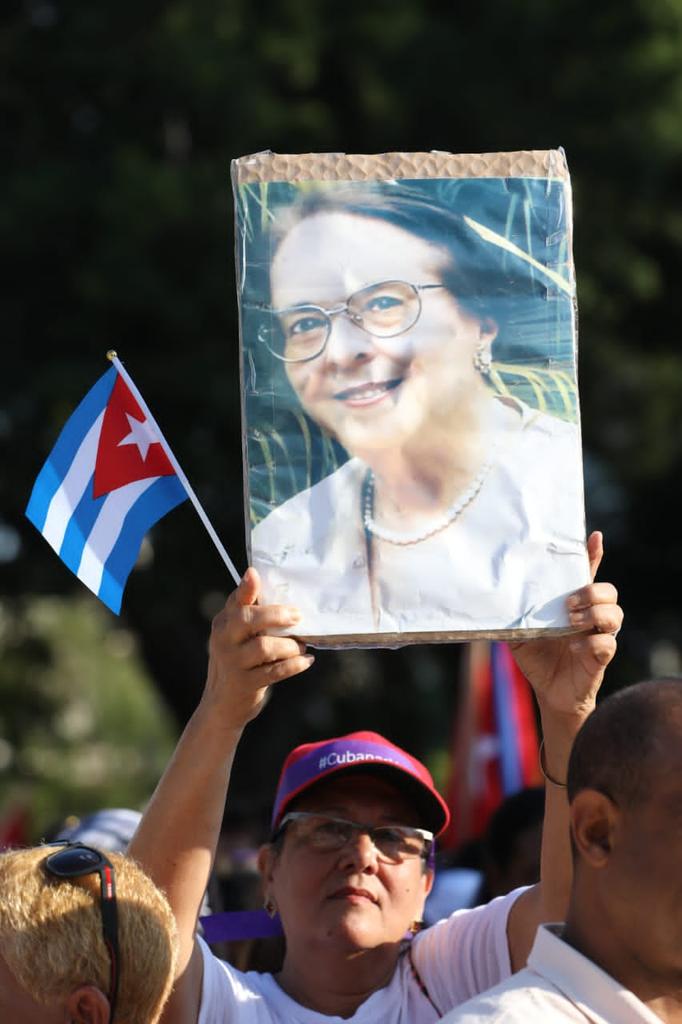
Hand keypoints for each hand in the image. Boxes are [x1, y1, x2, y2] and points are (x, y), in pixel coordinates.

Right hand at [202, 567, 313, 730]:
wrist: (221, 705)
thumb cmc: (237, 661)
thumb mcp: (235, 637)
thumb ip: (249, 613)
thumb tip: (268, 586)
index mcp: (223, 623)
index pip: (235, 601)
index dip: (246, 588)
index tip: (254, 574)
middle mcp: (223, 640)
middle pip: (249, 620)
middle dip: (277, 615)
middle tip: (298, 617)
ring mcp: (232, 663)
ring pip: (265, 646)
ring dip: (290, 645)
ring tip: (302, 646)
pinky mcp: (245, 684)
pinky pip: (275, 671)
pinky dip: (294, 665)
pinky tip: (306, 661)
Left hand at [509, 532, 622, 719]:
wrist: (548, 691)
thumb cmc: (537, 658)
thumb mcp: (519, 633)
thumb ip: (513, 616)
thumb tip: (492, 600)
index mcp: (573, 605)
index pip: (587, 575)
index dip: (593, 555)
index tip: (594, 537)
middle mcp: (590, 617)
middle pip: (609, 590)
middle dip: (591, 591)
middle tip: (568, 604)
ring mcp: (599, 636)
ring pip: (615, 613)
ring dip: (593, 614)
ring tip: (571, 623)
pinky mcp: (602, 656)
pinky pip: (607, 643)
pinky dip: (590, 644)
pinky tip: (573, 648)